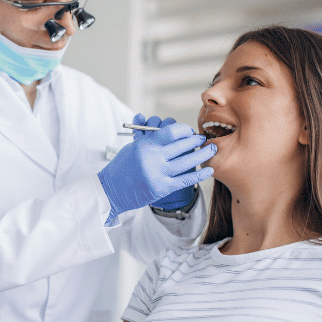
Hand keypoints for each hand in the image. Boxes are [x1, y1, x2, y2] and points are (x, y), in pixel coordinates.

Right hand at [98, 114, 214, 222]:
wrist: (110, 191)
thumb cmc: (122, 167)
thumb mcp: (133, 147)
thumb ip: (151, 140)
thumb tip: (173, 133)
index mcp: (145, 145)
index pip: (172, 131)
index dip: (185, 130)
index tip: (190, 132)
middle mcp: (152, 158)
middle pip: (182, 145)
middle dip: (196, 140)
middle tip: (203, 139)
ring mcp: (158, 174)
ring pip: (187, 162)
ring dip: (202, 154)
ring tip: (211, 149)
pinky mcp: (161, 188)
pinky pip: (185, 179)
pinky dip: (199, 174)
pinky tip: (209, 170)